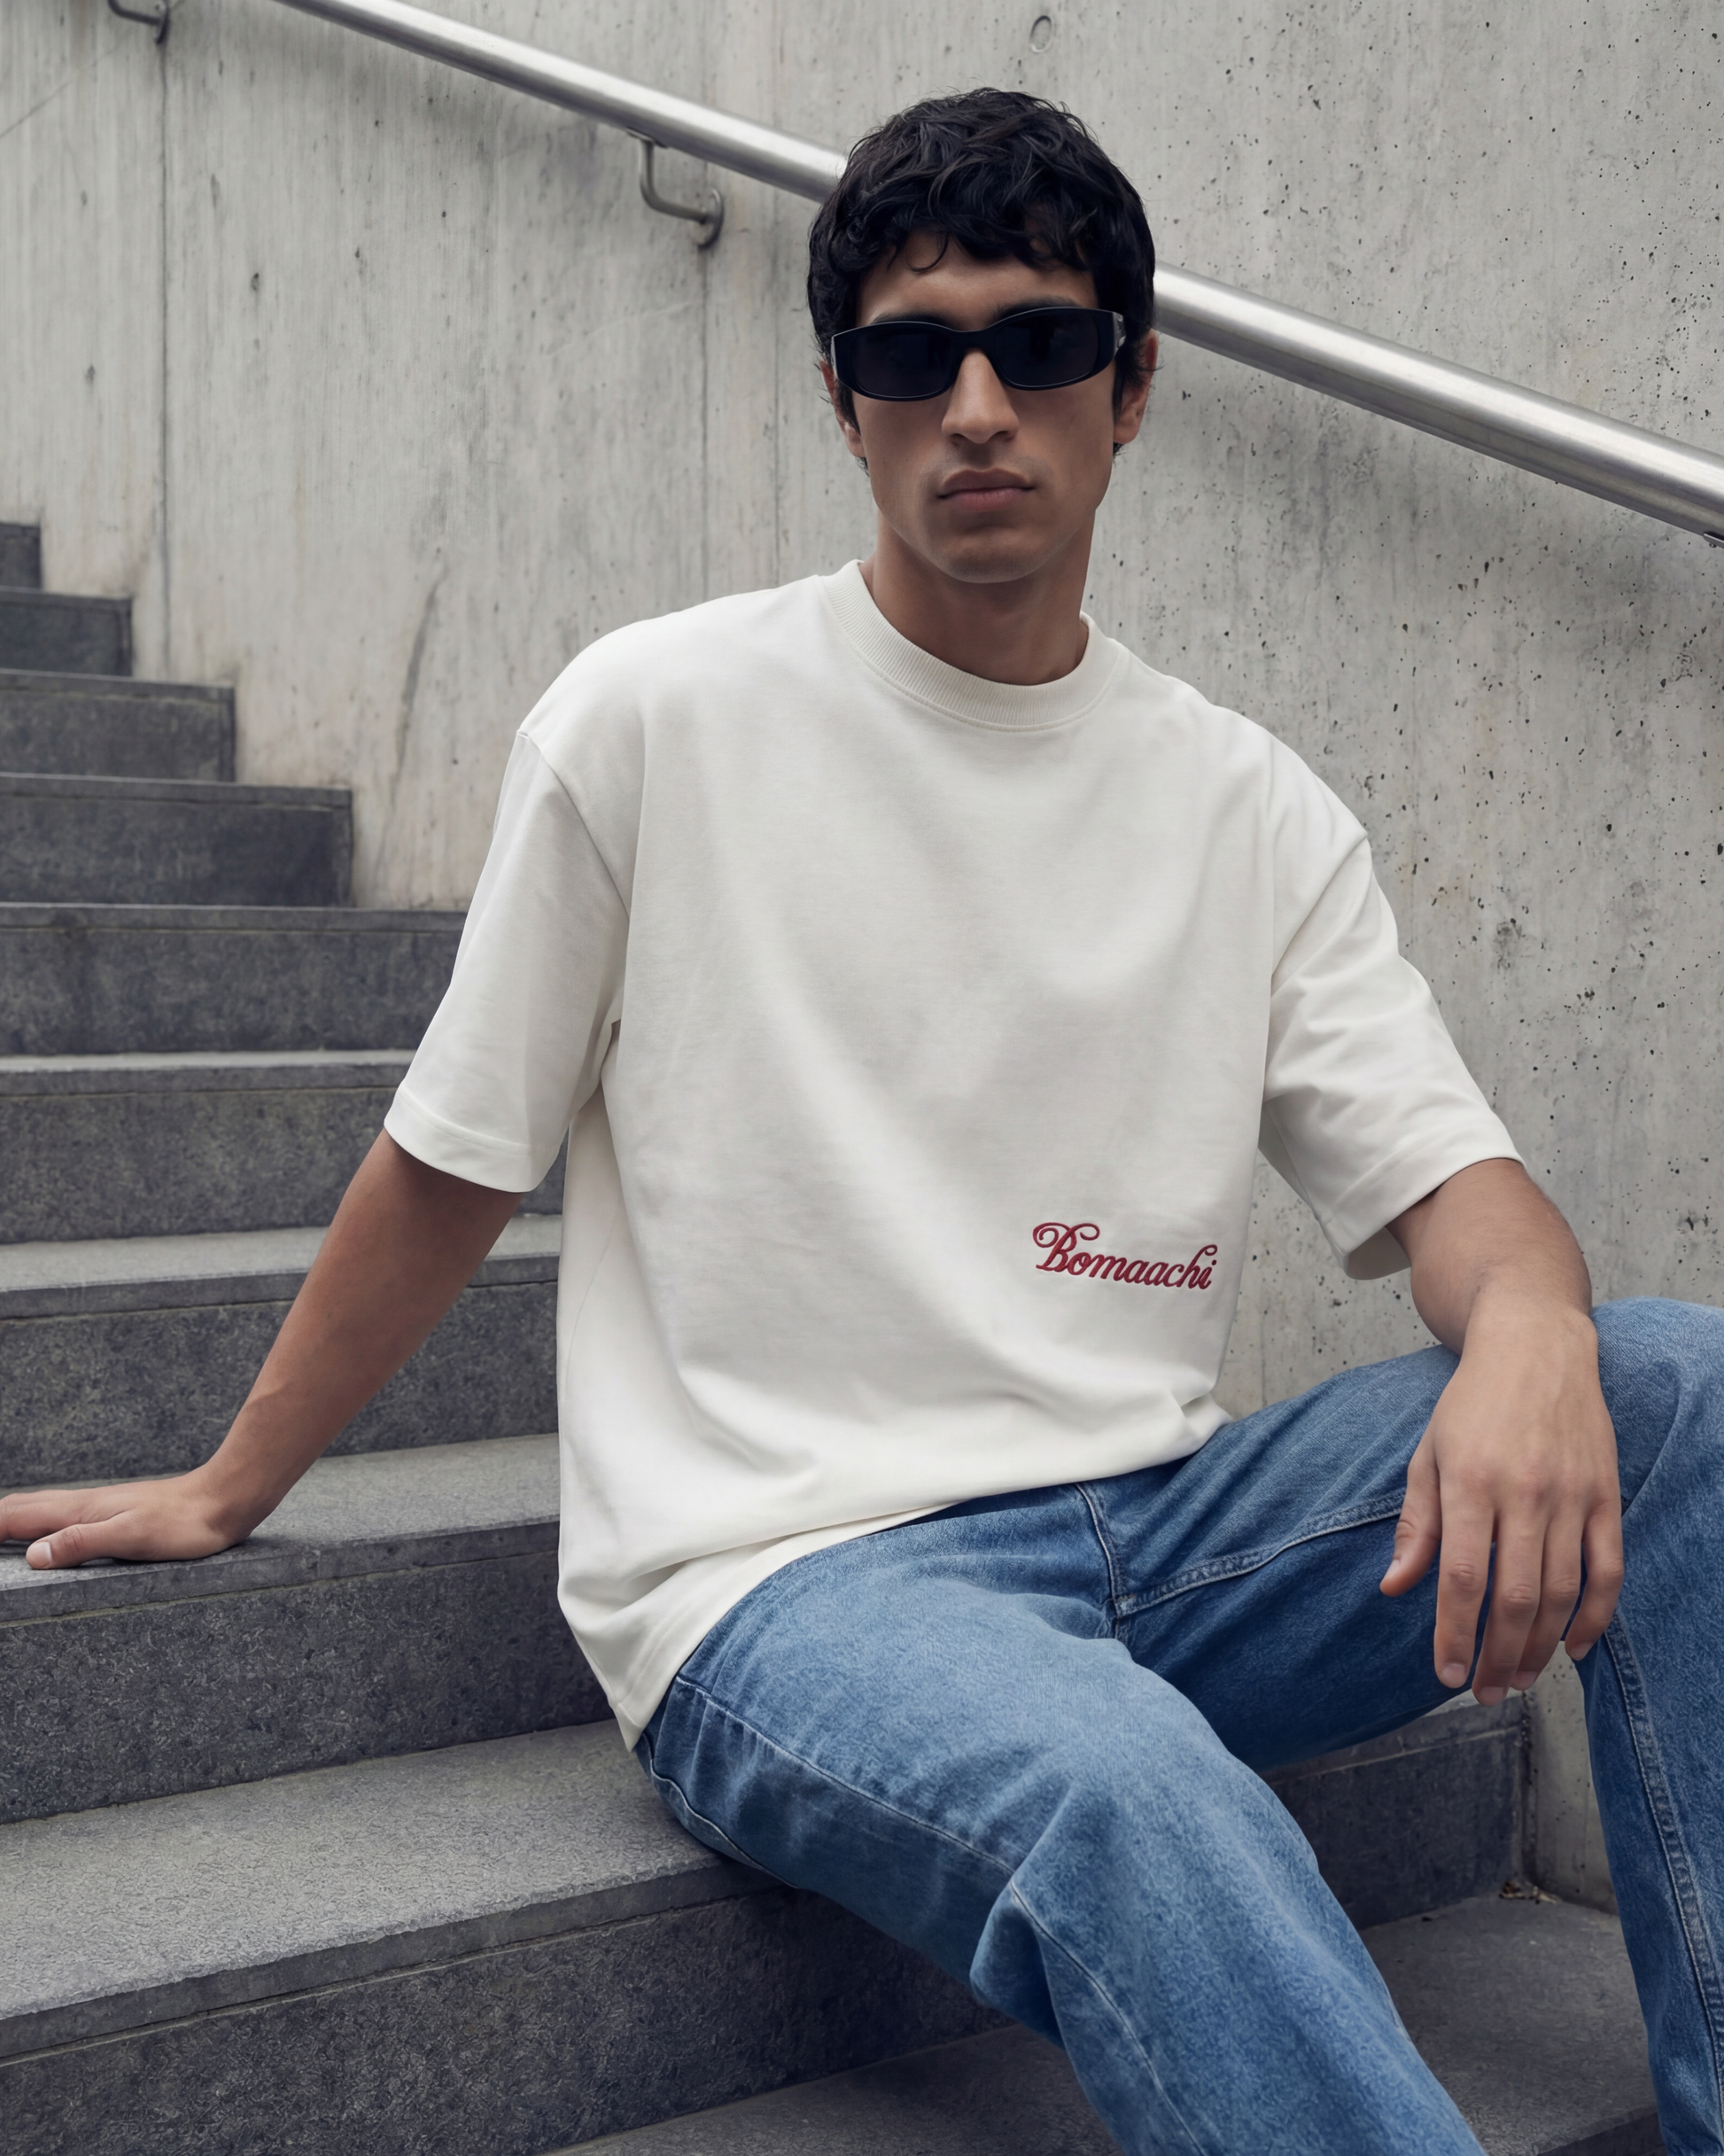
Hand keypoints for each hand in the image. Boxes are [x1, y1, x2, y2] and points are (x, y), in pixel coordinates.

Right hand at [0, 1468, 251, 1569]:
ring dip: (9, 1519)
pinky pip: (61, 1514)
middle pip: (20, 1507)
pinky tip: (45, 1533)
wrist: (222, 1500)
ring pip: (39, 1508)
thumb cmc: (183, 1523)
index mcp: (79, 1510)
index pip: (13, 1516)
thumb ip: (82, 1543)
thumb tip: (31, 1554)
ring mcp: (97, 1506)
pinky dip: (36, 1521)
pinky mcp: (113, 1513)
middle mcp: (82, 1504)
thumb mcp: (132, 1537)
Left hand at [1379, 1292, 1623, 1701]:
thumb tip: (1394, 1588)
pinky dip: (1594, 1618)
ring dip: (1541, 1648)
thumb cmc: (1471, 1405)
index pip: (1460, 1579)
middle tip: (1486, 1693)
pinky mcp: (1605, 1497)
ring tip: (1519, 1680)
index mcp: (1469, 1483)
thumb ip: (1416, 1526)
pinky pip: (1607, 1571)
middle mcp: (1523, 1493)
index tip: (1446, 1676)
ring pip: (1561, 1594)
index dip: (1453, 1635)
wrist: (1535, 1347)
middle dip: (1498, 1657)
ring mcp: (1570, 1496)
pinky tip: (1574, 1648)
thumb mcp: (1428, 1455)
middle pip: (1514, 1598)